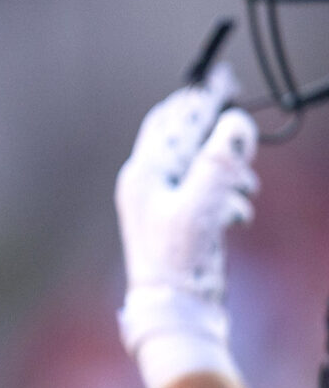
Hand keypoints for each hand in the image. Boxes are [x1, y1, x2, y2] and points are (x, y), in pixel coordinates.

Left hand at [117, 62, 260, 380]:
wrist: (174, 308)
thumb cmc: (178, 257)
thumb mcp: (203, 202)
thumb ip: (220, 159)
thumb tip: (234, 122)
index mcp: (144, 172)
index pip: (171, 119)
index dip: (198, 98)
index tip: (223, 79)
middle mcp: (147, 183)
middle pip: (186, 138)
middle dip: (218, 136)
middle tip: (243, 137)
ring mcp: (162, 202)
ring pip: (203, 166)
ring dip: (230, 174)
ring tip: (243, 191)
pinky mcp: (179, 221)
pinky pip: (209, 194)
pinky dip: (227, 200)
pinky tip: (234, 218)